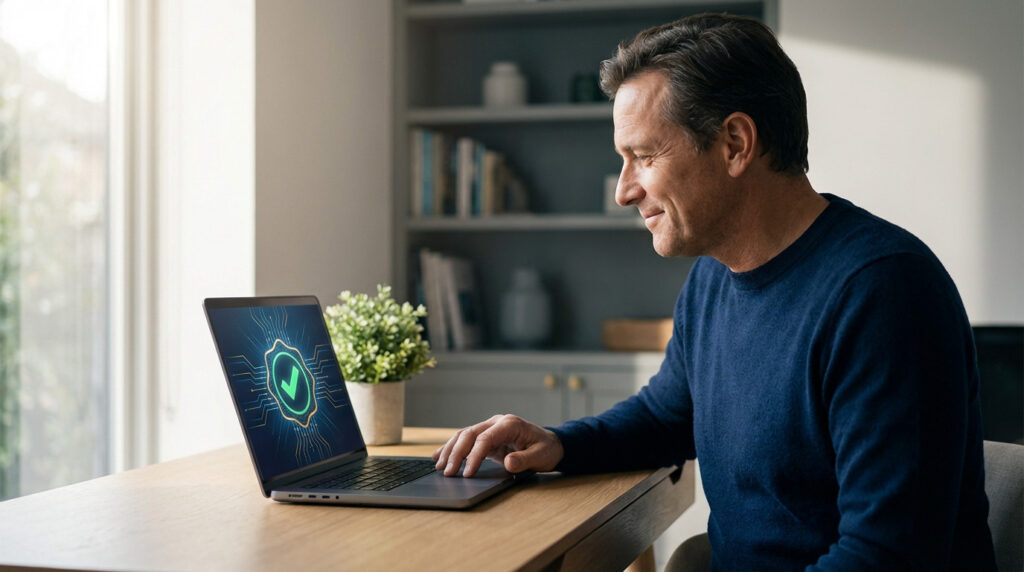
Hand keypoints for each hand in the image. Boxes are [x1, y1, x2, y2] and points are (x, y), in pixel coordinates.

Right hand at [432, 414, 563, 476]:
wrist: (551, 444)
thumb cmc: (547, 449)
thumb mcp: (541, 456)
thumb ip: (525, 459)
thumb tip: (509, 463)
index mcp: (509, 424)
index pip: (485, 438)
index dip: (474, 456)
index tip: (467, 473)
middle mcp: (496, 422)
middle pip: (469, 434)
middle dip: (456, 453)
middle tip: (448, 472)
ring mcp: (490, 428)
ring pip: (463, 435)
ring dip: (450, 450)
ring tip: (439, 466)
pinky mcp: (486, 437)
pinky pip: (465, 440)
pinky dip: (451, 448)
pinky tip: (438, 456)